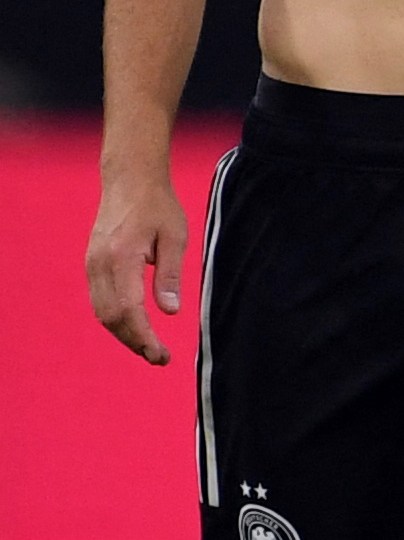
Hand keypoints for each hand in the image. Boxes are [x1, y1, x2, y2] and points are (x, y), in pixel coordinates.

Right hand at [86, 168, 187, 364]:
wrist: (129, 181)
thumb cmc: (159, 206)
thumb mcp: (176, 238)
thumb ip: (171, 276)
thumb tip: (170, 312)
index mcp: (121, 258)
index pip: (128, 310)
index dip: (143, 337)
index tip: (161, 354)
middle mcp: (99, 264)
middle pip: (111, 317)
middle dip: (134, 342)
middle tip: (160, 358)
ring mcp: (91, 264)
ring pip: (102, 312)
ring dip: (124, 334)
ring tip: (150, 349)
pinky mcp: (91, 264)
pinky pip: (99, 300)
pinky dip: (115, 319)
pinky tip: (135, 327)